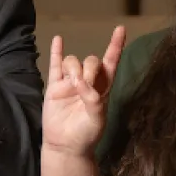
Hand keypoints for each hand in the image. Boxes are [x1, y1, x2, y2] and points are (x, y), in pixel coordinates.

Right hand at [41, 27, 124, 157]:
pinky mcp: (55, 87)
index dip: (116, 46)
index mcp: (102, 88)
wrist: (65, 146)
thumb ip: (93, 100)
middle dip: (89, 68)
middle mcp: (88, 82)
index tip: (120, 29)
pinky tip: (58, 39)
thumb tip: (81, 83)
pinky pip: (55, 65)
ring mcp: (70, 83)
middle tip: (83, 86)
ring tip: (72, 84)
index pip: (111, 63)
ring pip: (73, 61)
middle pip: (91, 61)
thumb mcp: (97, 120)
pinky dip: (56, 52)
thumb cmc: (87, 135)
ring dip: (74, 68)